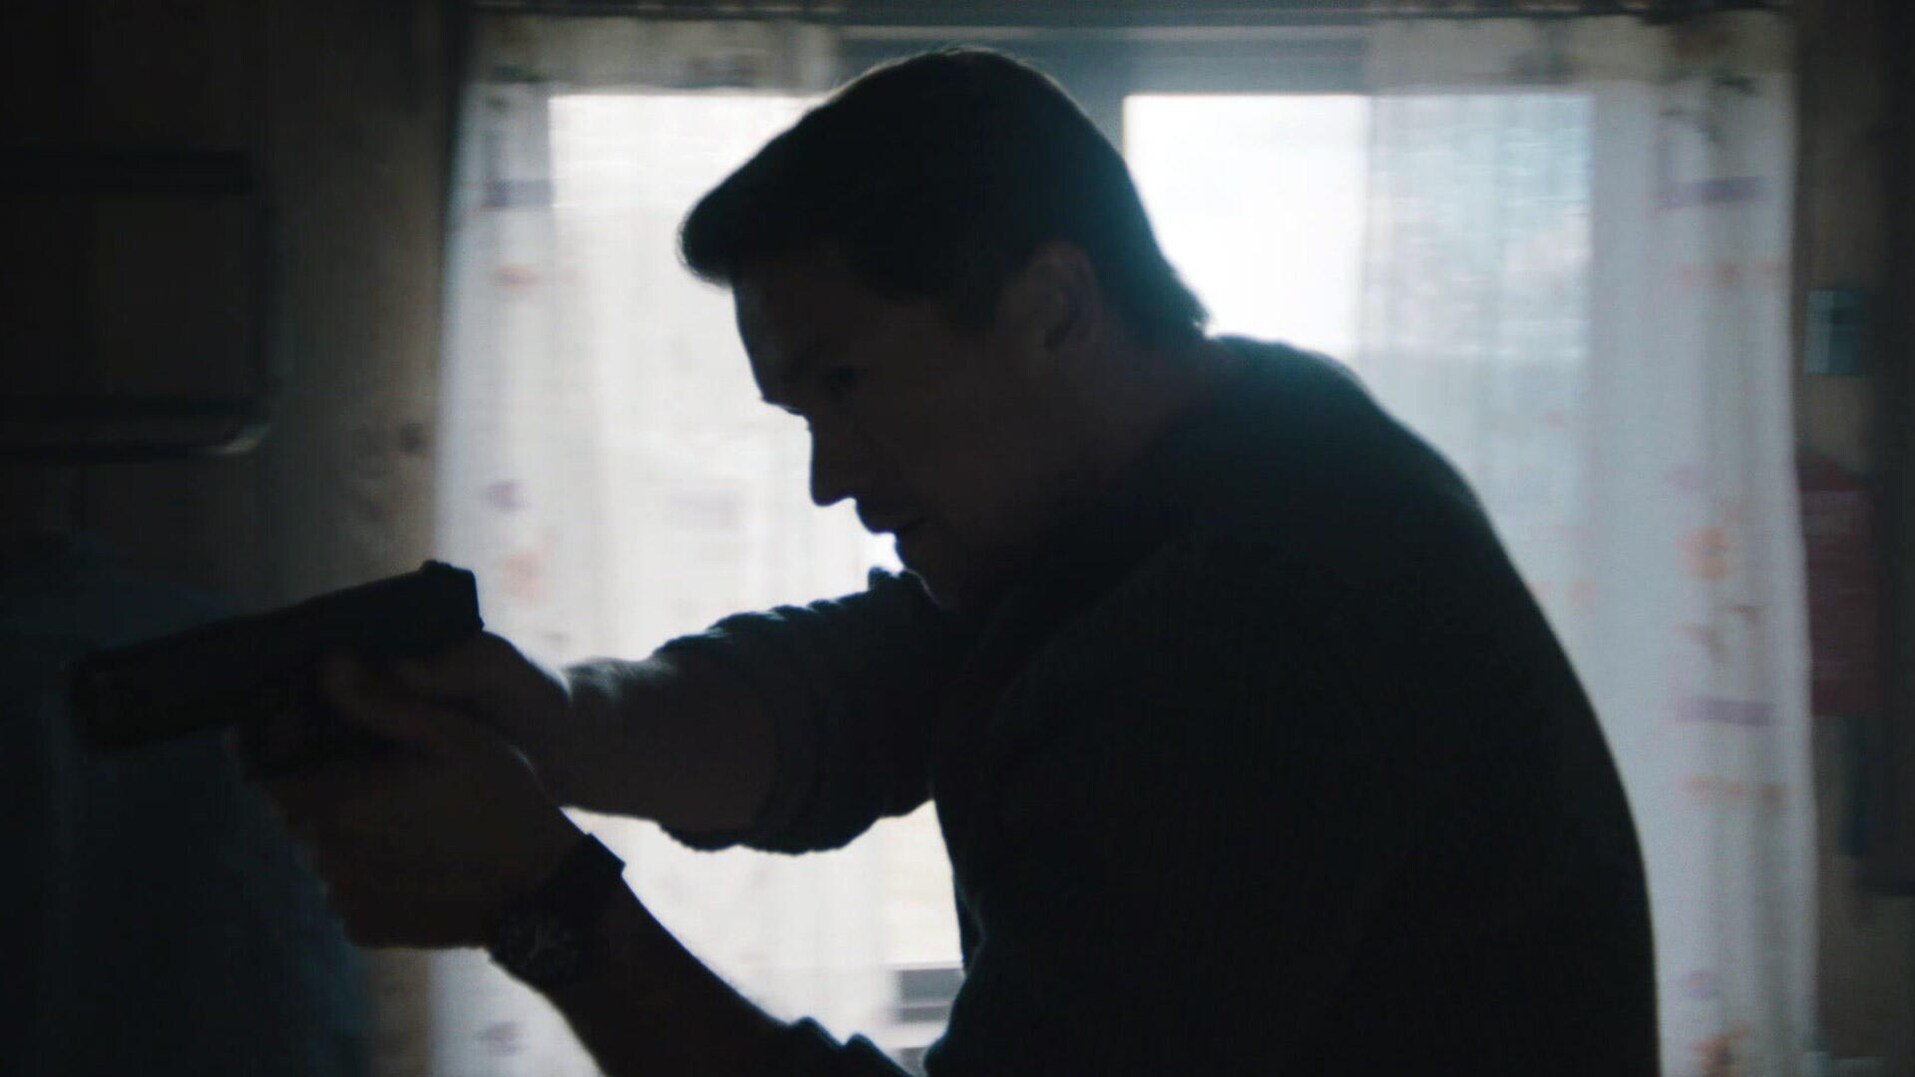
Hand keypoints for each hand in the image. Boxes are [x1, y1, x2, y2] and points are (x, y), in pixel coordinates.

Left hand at [245, 653, 584, 947]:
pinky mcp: (363, 928)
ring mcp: (344, 898)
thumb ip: (381, 702)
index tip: (286, 738)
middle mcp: (328, 856)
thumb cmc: (501, 799)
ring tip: (402, 816)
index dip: (270, 752)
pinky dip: (364, 870)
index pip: (267, 776)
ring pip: (321, 851)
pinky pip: (345, 889)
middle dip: (319, 788)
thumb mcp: (453, 735)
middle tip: (371, 775)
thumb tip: (329, 666)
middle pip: (295, 813)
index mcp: (340, 802)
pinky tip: (411, 856)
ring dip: (343, 830)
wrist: (539, 887)